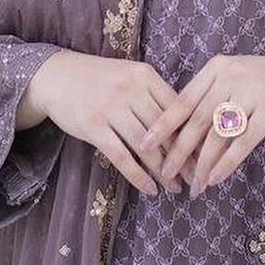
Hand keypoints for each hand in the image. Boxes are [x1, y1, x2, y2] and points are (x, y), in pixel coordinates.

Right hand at [28, 51, 185, 197]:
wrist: (56, 76)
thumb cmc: (99, 79)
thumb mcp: (130, 76)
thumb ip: (153, 95)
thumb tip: (186, 125)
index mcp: (145, 75)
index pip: (177, 108)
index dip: (193, 134)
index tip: (207, 154)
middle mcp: (131, 89)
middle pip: (165, 129)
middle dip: (184, 157)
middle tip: (198, 178)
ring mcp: (111, 107)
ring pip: (146, 146)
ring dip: (163, 171)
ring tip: (176, 188)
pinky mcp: (94, 126)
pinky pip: (122, 157)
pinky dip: (138, 176)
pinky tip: (150, 189)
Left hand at [136, 52, 264, 195]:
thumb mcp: (235, 79)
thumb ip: (210, 97)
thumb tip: (178, 130)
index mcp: (216, 68)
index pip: (182, 100)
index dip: (162, 125)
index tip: (143, 144)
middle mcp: (231, 77)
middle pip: (196, 120)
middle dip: (178, 151)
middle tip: (165, 173)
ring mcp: (252, 93)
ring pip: (218, 135)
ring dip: (203, 164)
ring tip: (194, 185)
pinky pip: (242, 142)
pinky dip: (226, 163)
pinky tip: (215, 179)